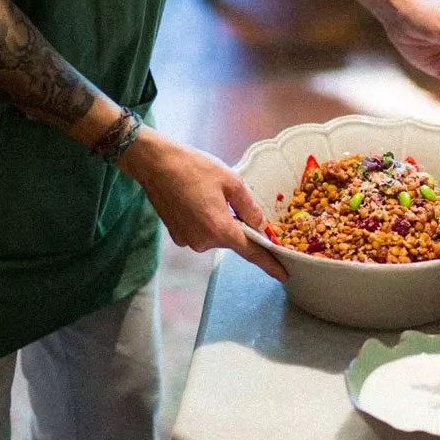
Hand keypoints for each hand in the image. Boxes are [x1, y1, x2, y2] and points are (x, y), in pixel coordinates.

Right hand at [118, 128, 287, 280]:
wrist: (155, 164)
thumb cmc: (195, 168)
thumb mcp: (231, 182)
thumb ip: (250, 207)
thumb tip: (261, 225)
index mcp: (220, 230)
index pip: (252, 253)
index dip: (269, 264)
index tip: (283, 275)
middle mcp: (203, 242)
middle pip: (232, 240)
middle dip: (237, 224)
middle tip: (230, 199)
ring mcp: (188, 241)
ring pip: (215, 235)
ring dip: (219, 221)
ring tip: (209, 195)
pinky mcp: (176, 236)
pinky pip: (200, 232)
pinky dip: (204, 221)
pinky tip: (196, 200)